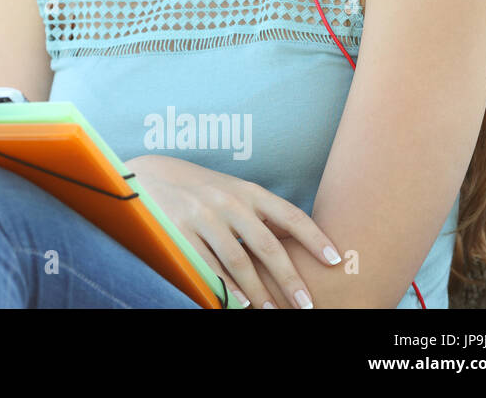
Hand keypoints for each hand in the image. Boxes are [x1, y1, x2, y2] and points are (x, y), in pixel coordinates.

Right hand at [124, 154, 342, 308]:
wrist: (151, 175)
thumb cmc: (202, 190)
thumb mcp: (233, 192)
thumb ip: (260, 215)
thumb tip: (298, 245)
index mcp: (248, 192)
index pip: (290, 215)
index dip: (315, 238)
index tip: (334, 261)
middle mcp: (229, 202)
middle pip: (268, 246)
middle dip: (290, 279)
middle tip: (307, 304)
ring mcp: (204, 216)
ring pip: (239, 261)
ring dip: (259, 291)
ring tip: (274, 311)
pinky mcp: (180, 231)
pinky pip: (208, 265)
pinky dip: (226, 286)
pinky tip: (239, 302)